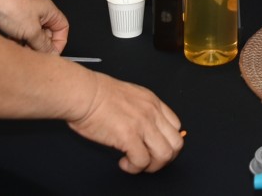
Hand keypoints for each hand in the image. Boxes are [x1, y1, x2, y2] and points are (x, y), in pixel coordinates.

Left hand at [0, 0, 68, 53]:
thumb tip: (51, 55)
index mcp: (49, 10)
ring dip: (28, 46)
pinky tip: (12, 47)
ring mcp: (24, 18)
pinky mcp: (11, 23)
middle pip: (47, 34)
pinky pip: (19, 37)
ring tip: (22, 52)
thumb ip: (44, 45)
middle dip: (42, 46)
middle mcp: (38, 13)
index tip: (52, 54)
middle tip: (35, 56)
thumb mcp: (32, 31)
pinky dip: (17, 44)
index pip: (62, 27)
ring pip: (32, 37)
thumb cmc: (12, 9)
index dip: (59, 41)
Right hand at [67, 72, 182, 173]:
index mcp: (153, 102)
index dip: (167, 142)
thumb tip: (145, 129)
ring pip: (164, 155)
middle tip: (148, 160)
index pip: (176, 127)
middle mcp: (152, 113)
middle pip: (176, 144)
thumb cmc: (97, 94)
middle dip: (164, 158)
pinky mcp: (129, 136)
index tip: (154, 148)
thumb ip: (142, 110)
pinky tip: (123, 162)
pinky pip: (142, 161)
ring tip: (135, 163)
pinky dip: (134, 167)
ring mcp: (143, 124)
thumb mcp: (130, 95)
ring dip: (151, 166)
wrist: (84, 93)